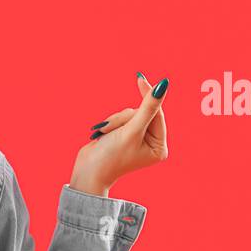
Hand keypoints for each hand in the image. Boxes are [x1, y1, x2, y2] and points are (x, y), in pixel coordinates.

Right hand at [69, 73, 169, 196]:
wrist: (87, 171)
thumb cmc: (110, 156)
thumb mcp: (131, 130)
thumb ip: (147, 107)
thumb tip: (163, 85)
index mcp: (159, 147)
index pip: (157, 114)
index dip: (148, 98)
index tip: (141, 79)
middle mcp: (151, 144)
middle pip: (142, 114)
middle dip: (124, 119)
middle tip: (113, 130)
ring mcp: (137, 140)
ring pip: (129, 114)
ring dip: (115, 122)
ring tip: (106, 135)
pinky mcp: (124, 136)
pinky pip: (121, 119)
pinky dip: (111, 124)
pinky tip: (103, 135)